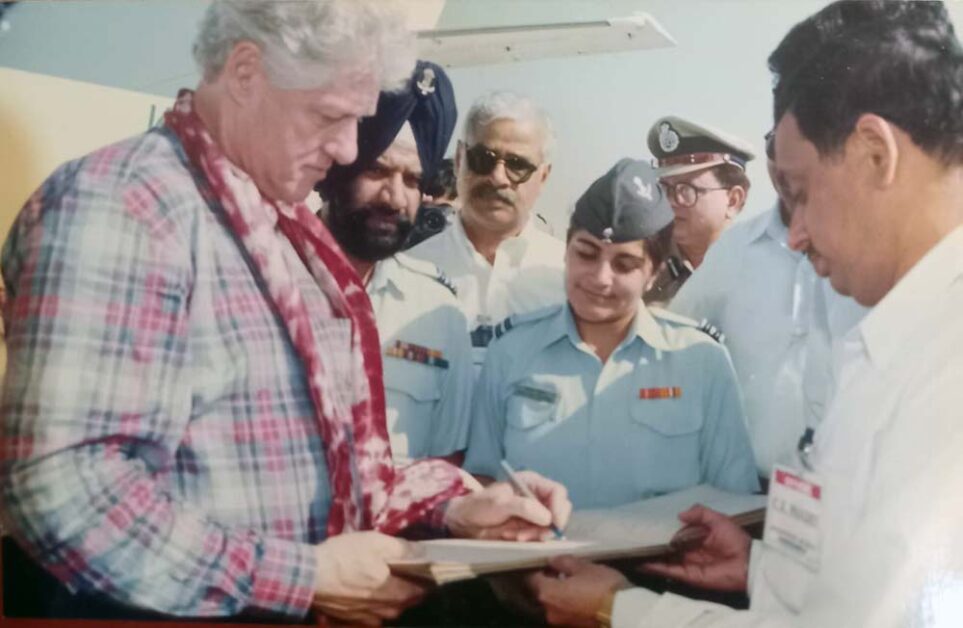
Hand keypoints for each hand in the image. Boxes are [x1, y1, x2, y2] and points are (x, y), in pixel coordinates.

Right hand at [311, 532, 429, 625]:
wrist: (308, 576)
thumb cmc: (343, 556)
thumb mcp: (374, 542)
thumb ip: (401, 548)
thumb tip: (423, 552)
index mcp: (389, 590)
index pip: (417, 592)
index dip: (425, 585)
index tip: (429, 577)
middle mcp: (380, 608)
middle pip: (403, 605)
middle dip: (411, 595)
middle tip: (414, 582)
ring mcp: (363, 617)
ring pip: (387, 614)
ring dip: (394, 604)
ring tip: (394, 591)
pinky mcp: (348, 619)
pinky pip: (370, 619)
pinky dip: (375, 611)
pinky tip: (371, 601)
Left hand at [444, 470, 570, 540]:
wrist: (466, 522)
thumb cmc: (480, 505)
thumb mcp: (500, 502)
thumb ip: (524, 507)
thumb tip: (547, 518)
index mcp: (532, 483)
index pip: (557, 492)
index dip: (559, 507)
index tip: (553, 523)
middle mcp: (537, 498)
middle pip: (559, 511)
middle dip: (547, 526)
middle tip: (530, 535)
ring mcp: (535, 515)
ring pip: (550, 528)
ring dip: (535, 535)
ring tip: (514, 535)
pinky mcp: (530, 529)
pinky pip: (539, 537)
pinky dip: (529, 540)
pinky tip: (512, 537)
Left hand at [526, 556, 630, 625]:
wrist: (623, 614)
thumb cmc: (601, 586)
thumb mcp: (584, 567)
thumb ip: (563, 562)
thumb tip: (552, 561)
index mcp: (547, 594)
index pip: (530, 579)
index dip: (536, 569)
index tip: (544, 562)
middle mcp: (549, 611)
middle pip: (540, 594)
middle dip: (548, 582)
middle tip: (558, 570)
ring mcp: (561, 623)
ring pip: (553, 604)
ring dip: (558, 594)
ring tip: (572, 583)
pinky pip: (565, 613)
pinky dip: (568, 604)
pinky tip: (579, 596)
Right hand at [640, 504, 750, 591]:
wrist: (748, 562)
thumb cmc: (735, 539)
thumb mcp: (718, 519)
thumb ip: (699, 513)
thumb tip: (679, 515)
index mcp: (697, 538)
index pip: (675, 534)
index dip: (662, 531)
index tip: (646, 527)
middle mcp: (690, 551)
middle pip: (666, 548)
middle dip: (652, 545)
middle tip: (633, 539)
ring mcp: (688, 564)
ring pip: (664, 560)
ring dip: (649, 557)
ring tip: (631, 551)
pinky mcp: (689, 575)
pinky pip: (669, 571)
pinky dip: (655, 568)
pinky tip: (641, 563)